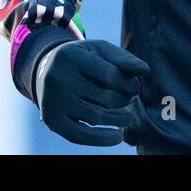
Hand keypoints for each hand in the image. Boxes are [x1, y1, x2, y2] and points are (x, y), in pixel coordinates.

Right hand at [33, 38, 149, 145]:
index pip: (111, 75)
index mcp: (70, 57)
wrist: (45, 70)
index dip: (129, 83)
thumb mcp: (100, 50)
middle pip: (105, 98)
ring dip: (118, 119)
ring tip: (127, 117)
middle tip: (129, 99)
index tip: (135, 86)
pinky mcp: (52, 120)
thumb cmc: (82, 59)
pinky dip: (102, 139)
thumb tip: (145, 70)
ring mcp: (53, 101)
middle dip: (125, 100)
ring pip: (96, 117)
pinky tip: (117, 136)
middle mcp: (58, 79)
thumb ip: (123, 58)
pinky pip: (79, 135)